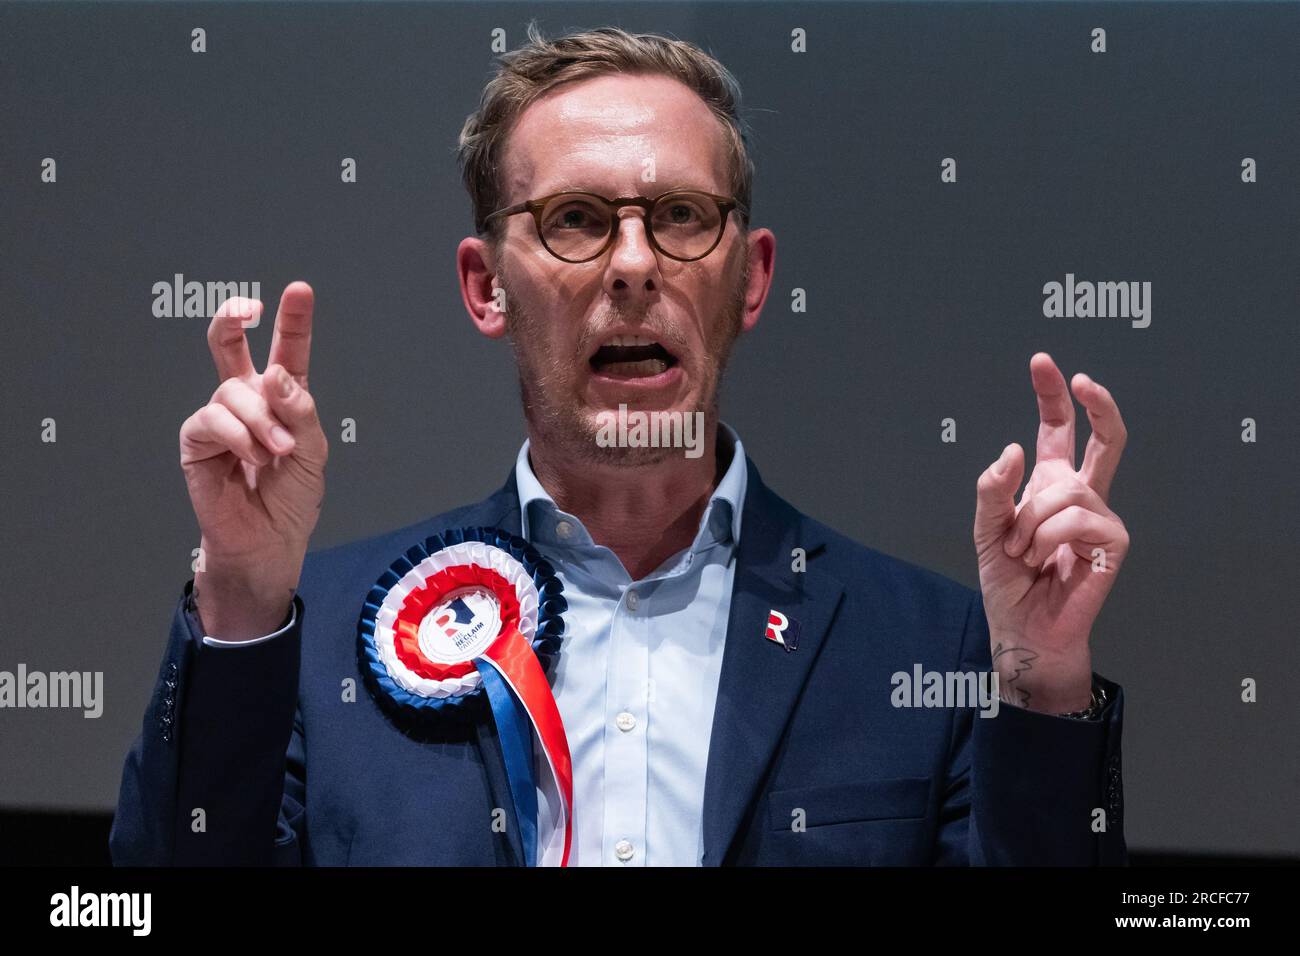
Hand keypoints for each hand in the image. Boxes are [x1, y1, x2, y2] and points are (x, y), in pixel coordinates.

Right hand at [180, 282, 327, 638]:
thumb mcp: (313, 453)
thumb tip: (277, 375)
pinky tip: (253, 457)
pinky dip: (238, 436)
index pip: (286, 352)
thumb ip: (301, 411)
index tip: (299, 290)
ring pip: (233, 391)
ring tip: (278, 452)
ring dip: (262, 420)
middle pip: (230, 346)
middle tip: (248, 309)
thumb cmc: (291, 498)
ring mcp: (220, 418)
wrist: (268, 541)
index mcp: (282, 398)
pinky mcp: (197, 441)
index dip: (292, 321)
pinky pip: (212, 419)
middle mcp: (246, 401)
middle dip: (234, 319)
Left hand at [973, 353, 1129, 712]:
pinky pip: (1078, 517)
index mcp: (1051, 485)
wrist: (1022, 627)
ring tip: (1023, 552)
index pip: (1057, 431)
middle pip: (1104, 438)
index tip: (1042, 362)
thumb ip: (993, 490)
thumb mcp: (986, 530)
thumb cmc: (1008, 582)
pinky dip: (1048, 537)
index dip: (1052, 397)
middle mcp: (1081, 496)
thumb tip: (1014, 448)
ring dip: (1031, 521)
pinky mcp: (1114, 543)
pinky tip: (1044, 561)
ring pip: (1068, 490)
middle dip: (1096, 403)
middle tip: (1080, 378)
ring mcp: (1101, 517)